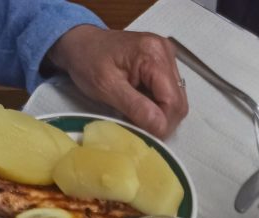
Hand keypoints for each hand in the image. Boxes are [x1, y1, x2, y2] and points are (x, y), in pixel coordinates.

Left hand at [47, 26, 188, 137]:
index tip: (144, 133)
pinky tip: (142, 103)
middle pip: (178, 102)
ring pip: (176, 100)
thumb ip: (136, 107)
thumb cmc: (88, 61)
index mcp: (153, 54)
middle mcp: (165, 52)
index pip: (173, 101)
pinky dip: (158, 105)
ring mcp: (166, 57)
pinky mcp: (163, 63)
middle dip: (162, 120)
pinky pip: (170, 94)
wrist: (80, 43)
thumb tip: (160, 128)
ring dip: (160, 114)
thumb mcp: (107, 87)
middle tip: (141, 127)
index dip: (162, 123)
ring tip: (138, 113)